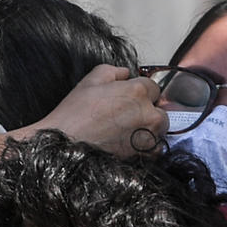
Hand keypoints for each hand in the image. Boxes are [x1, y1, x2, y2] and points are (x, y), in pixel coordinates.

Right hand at [0, 64, 165, 168]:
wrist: (65, 146)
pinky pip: (155, 149)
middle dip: (148, 110)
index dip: (140, 91)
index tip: (129, 98)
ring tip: (126, 131)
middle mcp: (148, 114)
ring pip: (159, 130)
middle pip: (160, 109)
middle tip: (127, 115)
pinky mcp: (144, 155)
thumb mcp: (91, 79)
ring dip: (148, 129)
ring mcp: (148, 136)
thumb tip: (126, 74)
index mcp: (138, 92)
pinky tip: (128, 144)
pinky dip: (146, 147)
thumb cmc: (76, 114)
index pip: (153, 87)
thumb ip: (115, 71)